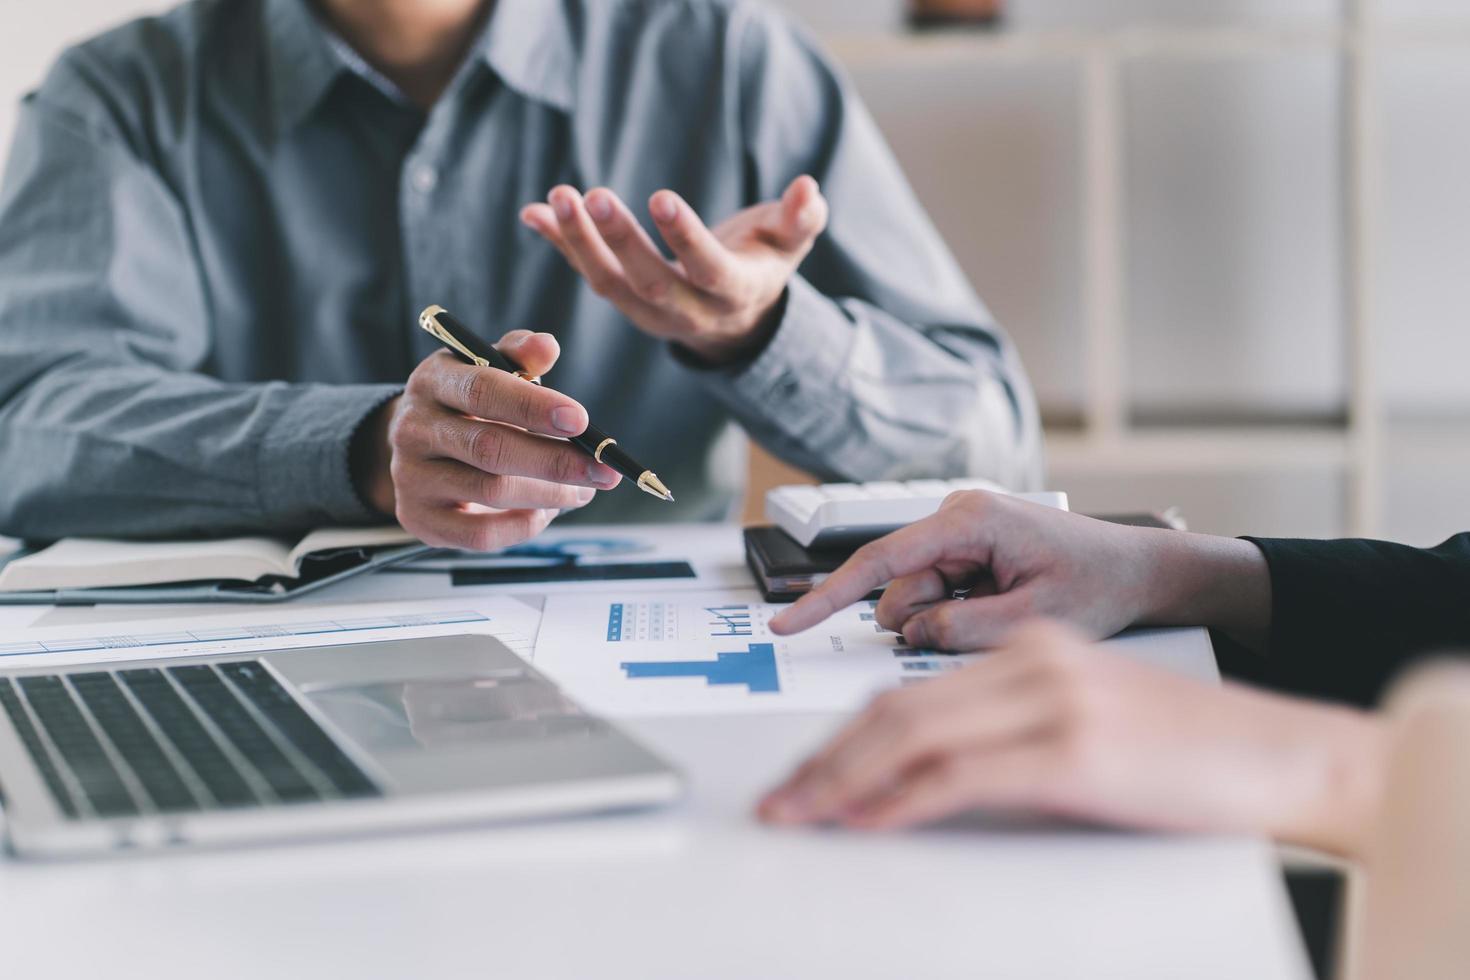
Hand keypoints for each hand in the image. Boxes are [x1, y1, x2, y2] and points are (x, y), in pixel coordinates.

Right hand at [359, 332, 620, 549]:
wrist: (419, 446)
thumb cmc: (468, 403)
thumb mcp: (487, 368)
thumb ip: (519, 355)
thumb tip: (546, 345)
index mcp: (433, 382)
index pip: (482, 391)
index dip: (533, 407)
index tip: (581, 421)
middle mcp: (414, 429)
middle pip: (489, 448)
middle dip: (555, 461)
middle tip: (602, 470)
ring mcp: (412, 478)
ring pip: (491, 492)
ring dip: (550, 495)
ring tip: (584, 490)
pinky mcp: (419, 519)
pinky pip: (479, 535)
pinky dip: (523, 526)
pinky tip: (546, 511)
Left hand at [520, 176, 828, 363]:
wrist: (735, 318)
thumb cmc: (764, 263)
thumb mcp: (790, 243)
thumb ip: (802, 218)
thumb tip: (810, 187)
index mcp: (731, 292)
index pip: (707, 268)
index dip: (685, 237)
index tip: (660, 196)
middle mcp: (687, 310)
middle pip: (649, 280)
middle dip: (619, 240)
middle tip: (592, 194)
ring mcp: (649, 311)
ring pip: (608, 284)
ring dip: (579, 242)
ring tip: (558, 196)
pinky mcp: (623, 300)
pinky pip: (586, 273)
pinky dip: (559, 244)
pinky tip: (532, 211)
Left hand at [757, 620, 1386, 855]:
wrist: (1284, 755)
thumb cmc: (1193, 751)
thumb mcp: (1089, 721)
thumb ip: (1013, 731)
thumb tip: (926, 780)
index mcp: (1032, 650)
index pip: (910, 692)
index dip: (844, 736)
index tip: (807, 773)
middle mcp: (1034, 663)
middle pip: (895, 709)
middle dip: (824, 760)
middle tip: (780, 799)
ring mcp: (1053, 703)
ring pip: (913, 736)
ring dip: (842, 780)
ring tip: (802, 814)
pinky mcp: (1074, 752)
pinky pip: (959, 775)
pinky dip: (900, 800)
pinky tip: (867, 822)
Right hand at [768, 491, 1272, 650]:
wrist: (1143, 569)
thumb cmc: (1102, 582)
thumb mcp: (1035, 619)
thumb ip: (963, 629)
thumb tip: (910, 632)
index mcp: (969, 519)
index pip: (877, 562)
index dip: (827, 597)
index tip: (787, 623)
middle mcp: (957, 516)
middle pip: (901, 587)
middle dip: (928, 621)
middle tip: (993, 626)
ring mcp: (961, 532)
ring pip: (918, 597)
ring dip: (950, 620)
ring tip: (1011, 615)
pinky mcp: (968, 549)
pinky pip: (940, 594)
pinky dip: (961, 614)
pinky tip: (1004, 609)